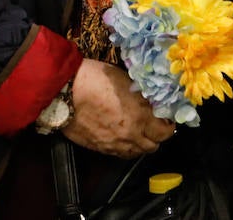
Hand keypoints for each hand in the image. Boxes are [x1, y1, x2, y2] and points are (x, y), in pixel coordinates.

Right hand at [60, 60, 174, 158]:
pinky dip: (125, 147)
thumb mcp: (126, 81)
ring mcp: (114, 144)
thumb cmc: (94, 79)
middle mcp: (131, 135)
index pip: (166, 132)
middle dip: (156, 136)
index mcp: (140, 116)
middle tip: (153, 124)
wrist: (64, 92)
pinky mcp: (100, 148)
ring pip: (137, 153)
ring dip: (141, 144)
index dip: (168, 125)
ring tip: (137, 131)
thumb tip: (151, 103)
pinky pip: (119, 154)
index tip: (166, 117)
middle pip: (153, 146)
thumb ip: (141, 96)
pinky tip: (121, 136)